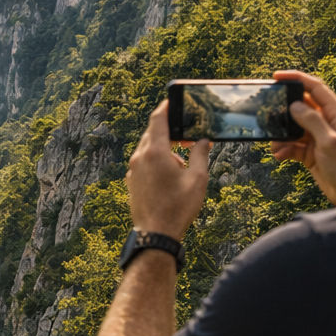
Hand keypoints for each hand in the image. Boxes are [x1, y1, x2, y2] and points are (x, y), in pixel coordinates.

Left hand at [127, 101, 210, 240]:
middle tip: (186, 134)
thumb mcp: (197, 178)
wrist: (156, 234)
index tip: (174, 101)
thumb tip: (203, 141)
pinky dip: (156, 160)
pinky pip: (143, 162)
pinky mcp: (131, 181)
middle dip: (169, 130)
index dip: (166, 107)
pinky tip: (170, 172)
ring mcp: (133, 170)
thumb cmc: (178, 207)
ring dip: (164, 147)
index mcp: (155, 152)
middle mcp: (140, 157)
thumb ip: (201, 154)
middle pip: (153, 133)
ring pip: (148, 148)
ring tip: (182, 159)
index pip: (158, 120)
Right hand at [270, 70, 335, 204]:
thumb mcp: (329, 142)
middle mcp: (328, 122)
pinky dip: (285, 149)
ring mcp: (319, 138)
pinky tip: (281, 156)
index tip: (277, 76)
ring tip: (276, 145)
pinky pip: (293, 145)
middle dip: (284, 112)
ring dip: (282, 136)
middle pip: (301, 108)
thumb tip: (295, 105)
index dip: (297, 79)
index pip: (316, 88)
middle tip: (268, 115)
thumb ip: (312, 121)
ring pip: (294, 128)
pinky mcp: (312, 153)